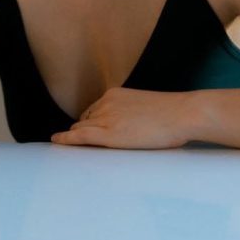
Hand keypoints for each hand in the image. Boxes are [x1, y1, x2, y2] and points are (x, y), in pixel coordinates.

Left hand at [50, 87, 194, 149]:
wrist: (182, 113)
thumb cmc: (172, 114)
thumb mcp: (144, 107)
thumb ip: (130, 113)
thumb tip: (129, 125)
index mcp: (115, 94)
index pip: (94, 110)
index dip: (87, 123)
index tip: (83, 130)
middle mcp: (107, 103)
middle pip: (85, 120)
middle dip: (80, 131)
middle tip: (73, 142)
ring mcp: (107, 118)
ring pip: (81, 129)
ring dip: (74, 137)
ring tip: (64, 145)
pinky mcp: (110, 134)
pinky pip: (81, 137)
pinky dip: (66, 139)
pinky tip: (57, 141)